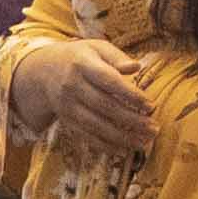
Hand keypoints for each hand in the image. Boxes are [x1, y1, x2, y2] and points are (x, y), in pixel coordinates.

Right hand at [17, 36, 154, 155]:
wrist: (43, 72)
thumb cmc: (80, 58)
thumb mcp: (97, 48)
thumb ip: (117, 57)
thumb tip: (136, 67)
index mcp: (82, 65)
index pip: (109, 81)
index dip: (131, 95)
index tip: (151, 106)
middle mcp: (72, 86)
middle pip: (104, 106)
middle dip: (131, 120)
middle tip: (154, 128)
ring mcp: (67, 105)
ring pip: (96, 125)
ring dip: (121, 136)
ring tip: (143, 142)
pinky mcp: (66, 120)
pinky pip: (86, 135)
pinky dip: (105, 145)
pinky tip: (123, 150)